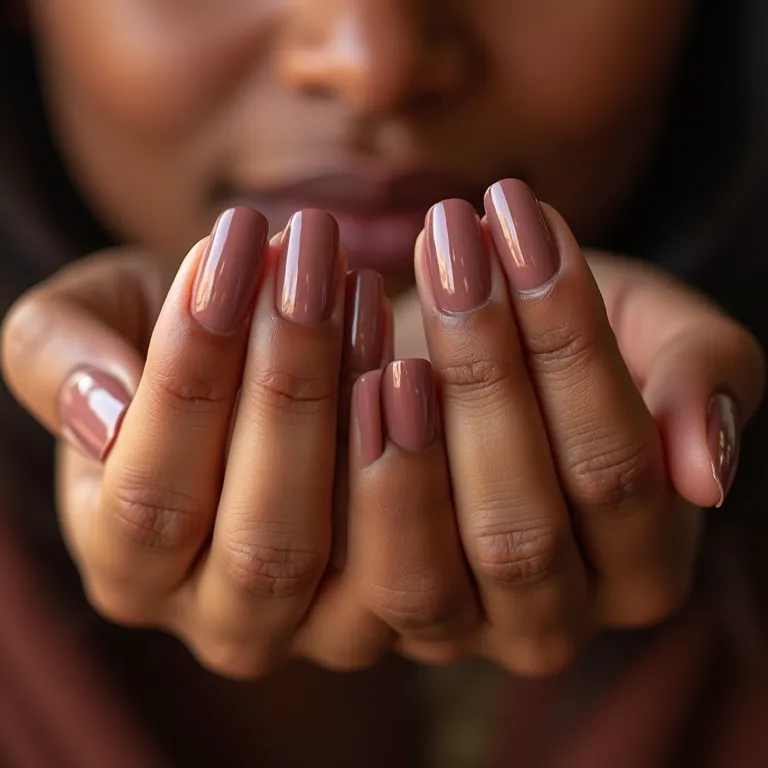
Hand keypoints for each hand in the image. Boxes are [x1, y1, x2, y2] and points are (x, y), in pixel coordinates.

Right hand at [2, 208, 404, 676]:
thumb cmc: (176, 345)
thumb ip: (57, 357)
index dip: (190, 372)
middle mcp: (218, 620)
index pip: (148, 496)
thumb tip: (102, 406)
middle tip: (311, 256)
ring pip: (344, 561)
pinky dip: (421, 463)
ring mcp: (314, 631)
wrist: (264, 372)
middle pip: (258, 538)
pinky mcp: (391, 610)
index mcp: (126, 566)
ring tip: (362, 292)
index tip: (232, 245)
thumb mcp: (97, 328)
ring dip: (360, 417)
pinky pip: (411, 560)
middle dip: (288, 386)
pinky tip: (416, 362)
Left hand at [350, 181, 764, 673]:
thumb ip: (703, 377)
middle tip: (448, 243)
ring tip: (382, 314)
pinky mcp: (366, 622)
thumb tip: (708, 467)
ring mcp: (450, 633)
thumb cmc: (563, 344)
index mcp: (642, 569)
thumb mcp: (652, 333)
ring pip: (420, 572)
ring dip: (400, 441)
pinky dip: (329, 476)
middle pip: (517, 528)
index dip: (570, 343)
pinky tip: (333, 375)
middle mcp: (550, 623)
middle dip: (480, 372)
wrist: (463, 372)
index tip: (520, 219)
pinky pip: (339, 572)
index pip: (617, 470)